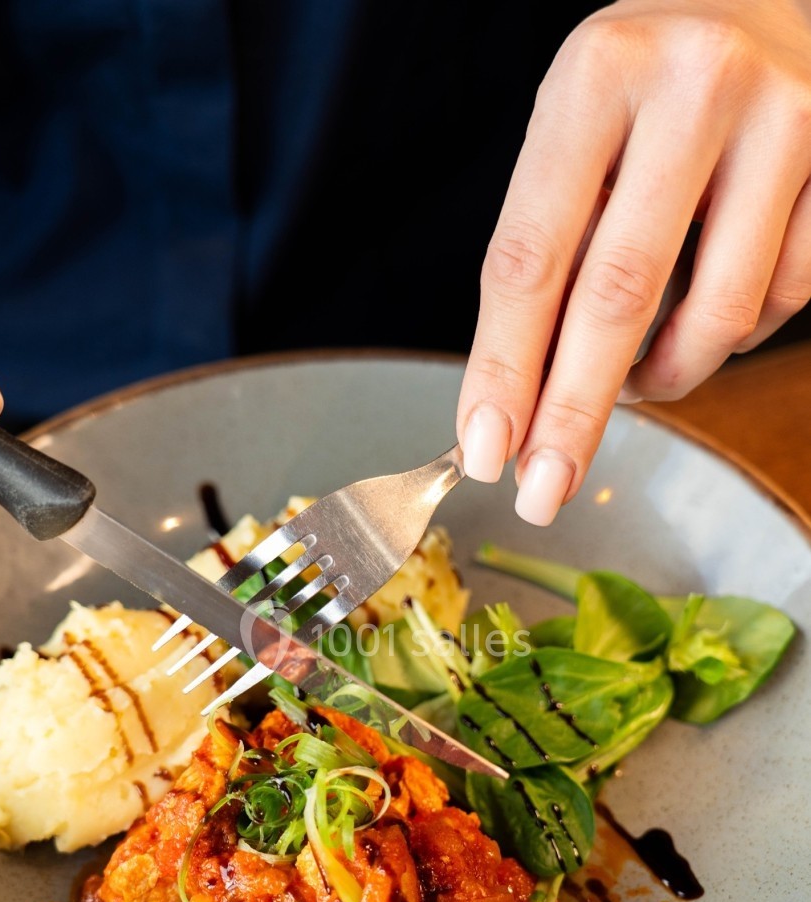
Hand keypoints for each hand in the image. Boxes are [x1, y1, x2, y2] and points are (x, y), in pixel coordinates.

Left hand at [456, 0, 810, 522]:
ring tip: (635, 385)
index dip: (503, 367)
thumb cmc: (648, 91)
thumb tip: (518, 402)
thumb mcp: (577, 133)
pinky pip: (782, 300)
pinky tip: (703, 323)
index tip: (484, 449)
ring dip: (664, 379)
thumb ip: (549, 247)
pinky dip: (731, 338)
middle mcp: (693, 87)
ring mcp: (784, 122)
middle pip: (618, 296)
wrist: (767, 7)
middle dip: (573, 413)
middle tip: (543, 491)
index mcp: (596, 77)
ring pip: (717, 314)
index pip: (531, 255)